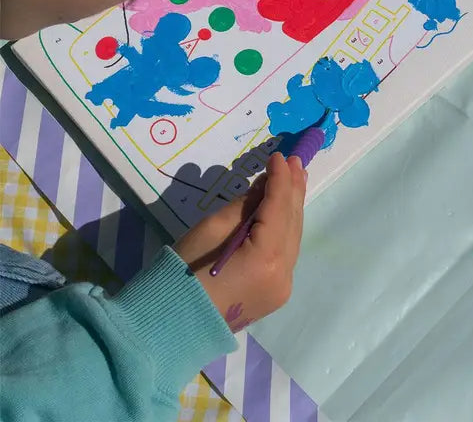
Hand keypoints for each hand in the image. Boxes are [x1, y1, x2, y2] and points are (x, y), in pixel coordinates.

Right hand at [174, 153, 306, 330]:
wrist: (168, 325)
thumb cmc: (183, 271)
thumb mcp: (211, 228)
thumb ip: (244, 206)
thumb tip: (265, 187)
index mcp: (266, 259)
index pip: (278, 209)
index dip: (280, 179)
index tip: (279, 156)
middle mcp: (283, 275)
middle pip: (292, 223)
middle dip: (293, 190)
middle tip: (295, 161)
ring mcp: (282, 288)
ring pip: (292, 238)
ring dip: (292, 208)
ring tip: (295, 179)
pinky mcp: (276, 293)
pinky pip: (285, 253)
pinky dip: (285, 228)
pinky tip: (284, 211)